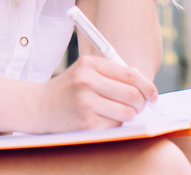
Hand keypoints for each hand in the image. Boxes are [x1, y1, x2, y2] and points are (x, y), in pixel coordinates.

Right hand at [26, 56, 158, 132]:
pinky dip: (114, 125)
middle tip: (139, 106)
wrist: (38, 106)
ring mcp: (85, 102)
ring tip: (119, 113)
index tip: (153, 94)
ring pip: (126, 112)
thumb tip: (143, 82)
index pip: (130, 75)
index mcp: (90, 64)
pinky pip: (114, 126)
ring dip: (128, 115)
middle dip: (141, 103)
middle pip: (131, 94)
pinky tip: (102, 120)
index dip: (147, 86)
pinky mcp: (84, 122)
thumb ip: (112, 73)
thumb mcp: (86, 71)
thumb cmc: (68, 88)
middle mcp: (87, 80)